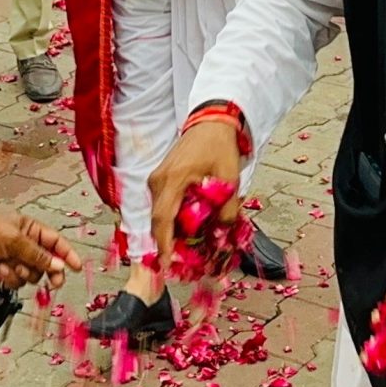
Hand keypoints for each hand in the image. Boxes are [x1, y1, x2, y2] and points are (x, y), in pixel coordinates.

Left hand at [0, 208, 83, 290]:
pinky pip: (17, 281)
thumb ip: (38, 254)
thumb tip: (58, 265)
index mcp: (31, 230)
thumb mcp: (15, 239)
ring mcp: (15, 259)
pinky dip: (10, 278)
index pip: (56, 242)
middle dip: (50, 272)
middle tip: (54, 282)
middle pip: (48, 263)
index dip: (67, 254)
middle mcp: (26, 245)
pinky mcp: (4, 272)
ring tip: (12, 265)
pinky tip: (0, 268)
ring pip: (32, 274)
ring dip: (25, 273)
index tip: (77, 267)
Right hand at [147, 119, 244, 268]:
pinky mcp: (160, 179)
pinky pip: (162, 204)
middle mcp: (158, 180)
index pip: (162, 218)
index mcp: (173, 179)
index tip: (166, 264)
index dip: (164, 244)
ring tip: (186, 248)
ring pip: (159, 213)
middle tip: (180, 262)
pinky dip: (172, 218)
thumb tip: (220, 235)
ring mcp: (156, 179)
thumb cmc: (220, 147)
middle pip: (158, 220)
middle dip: (168, 242)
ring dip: (171, 231)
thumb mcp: (229, 179)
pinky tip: (187, 228)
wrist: (211, 123)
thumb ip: (226, 210)